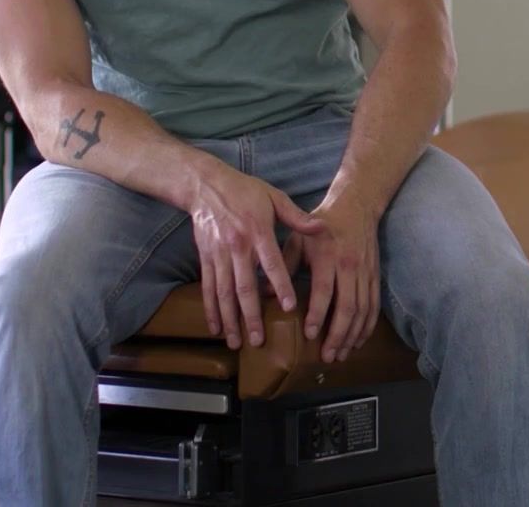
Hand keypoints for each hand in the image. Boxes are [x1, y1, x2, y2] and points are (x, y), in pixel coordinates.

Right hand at [187, 161, 323, 349]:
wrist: (206, 185)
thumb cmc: (245, 191)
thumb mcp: (274, 197)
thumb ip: (296, 216)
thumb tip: (322, 226)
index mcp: (258, 231)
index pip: (271, 263)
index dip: (280, 285)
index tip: (289, 307)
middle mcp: (237, 247)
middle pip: (244, 287)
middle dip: (250, 316)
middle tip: (258, 340)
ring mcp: (218, 255)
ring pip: (223, 293)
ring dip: (229, 320)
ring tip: (235, 343)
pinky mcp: (206, 258)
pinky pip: (208, 288)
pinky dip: (210, 309)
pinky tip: (215, 328)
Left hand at [283, 190, 383, 362]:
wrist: (357, 206)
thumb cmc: (322, 223)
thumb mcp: (298, 238)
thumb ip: (284, 265)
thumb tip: (267, 292)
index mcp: (328, 255)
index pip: (325, 291)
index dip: (318, 315)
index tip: (309, 335)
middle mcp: (349, 266)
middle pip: (348, 307)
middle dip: (338, 334)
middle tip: (327, 356)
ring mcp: (365, 272)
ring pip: (363, 310)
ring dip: (353, 335)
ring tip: (341, 354)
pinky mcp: (375, 276)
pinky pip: (374, 305)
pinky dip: (368, 325)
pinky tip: (359, 341)